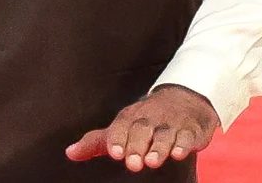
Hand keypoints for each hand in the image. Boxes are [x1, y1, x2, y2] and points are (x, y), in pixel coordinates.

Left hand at [65, 84, 219, 171]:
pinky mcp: (192, 128)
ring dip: (160, 147)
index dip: (118, 139)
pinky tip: (179, 153)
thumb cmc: (147, 120)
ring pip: (165, 133)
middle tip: (133, 164)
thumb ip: (96, 142)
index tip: (113, 153)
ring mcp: (173, 122)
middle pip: (143, 129)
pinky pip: (188, 134)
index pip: (122, 125)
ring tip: (153, 161)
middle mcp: (152, 117)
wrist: (186, 98)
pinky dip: (184, 143)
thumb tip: (69, 153)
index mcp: (132, 117)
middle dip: (138, 146)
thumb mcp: (121, 127)